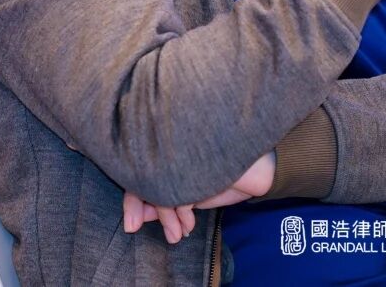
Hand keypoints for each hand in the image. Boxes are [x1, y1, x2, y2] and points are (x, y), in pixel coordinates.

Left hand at [122, 151, 276, 243]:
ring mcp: (183, 154)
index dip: (131, 199)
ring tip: (175, 235)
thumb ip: (161, 201)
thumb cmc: (218, 176)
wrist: (255, 168)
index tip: (131, 225)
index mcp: (168, 152)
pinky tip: (188, 225)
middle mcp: (172, 150)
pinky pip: (179, 194)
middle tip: (134, 228)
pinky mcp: (197, 164)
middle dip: (137, 207)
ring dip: (166, 218)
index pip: (136, 171)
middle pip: (142, 176)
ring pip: (160, 187)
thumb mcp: (187, 193)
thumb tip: (137, 217)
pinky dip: (182, 214)